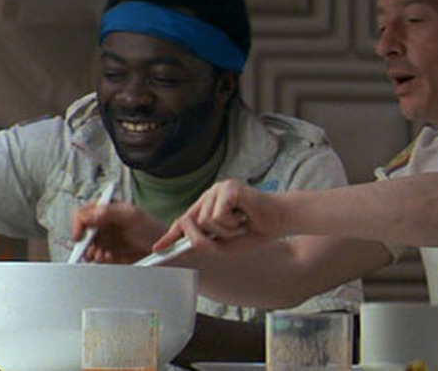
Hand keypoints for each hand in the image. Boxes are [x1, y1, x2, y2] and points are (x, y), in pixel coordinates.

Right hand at [71, 202, 166, 262]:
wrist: (164, 251)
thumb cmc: (152, 229)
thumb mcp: (133, 216)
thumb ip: (109, 212)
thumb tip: (89, 215)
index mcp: (108, 209)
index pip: (83, 213)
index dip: (78, 224)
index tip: (80, 236)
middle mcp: (104, 224)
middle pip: (83, 232)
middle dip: (85, 242)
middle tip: (93, 249)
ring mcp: (106, 240)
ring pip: (87, 247)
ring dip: (93, 252)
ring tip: (105, 254)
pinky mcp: (109, 254)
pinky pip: (96, 259)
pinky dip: (100, 260)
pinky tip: (110, 258)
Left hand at [152, 179, 280, 256]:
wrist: (280, 221)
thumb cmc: (255, 231)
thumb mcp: (225, 244)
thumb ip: (207, 244)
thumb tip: (189, 244)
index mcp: (208, 206)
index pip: (185, 221)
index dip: (171, 236)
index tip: (157, 249)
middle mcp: (211, 195)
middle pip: (191, 221)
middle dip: (203, 238)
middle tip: (230, 237)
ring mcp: (219, 189)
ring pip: (205, 221)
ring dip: (226, 231)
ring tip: (242, 224)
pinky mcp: (229, 188)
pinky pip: (218, 215)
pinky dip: (232, 223)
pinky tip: (245, 217)